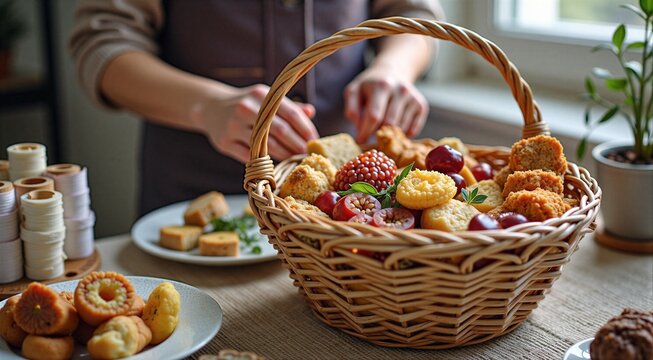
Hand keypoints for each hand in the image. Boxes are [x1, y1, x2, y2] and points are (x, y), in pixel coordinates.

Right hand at [198, 84, 317, 162]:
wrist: (209, 107)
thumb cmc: (246, 105)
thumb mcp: (265, 98)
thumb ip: (288, 106)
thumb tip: (311, 112)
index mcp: (261, 94)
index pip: (291, 113)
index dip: (306, 129)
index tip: (315, 141)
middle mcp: (247, 108)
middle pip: (281, 131)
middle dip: (298, 145)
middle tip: (308, 155)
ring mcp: (234, 125)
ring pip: (266, 146)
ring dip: (285, 156)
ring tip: (295, 161)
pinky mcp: (224, 142)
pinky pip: (250, 157)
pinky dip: (265, 163)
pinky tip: (275, 165)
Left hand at [344, 66, 427, 143]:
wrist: (393, 72)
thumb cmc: (370, 86)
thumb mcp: (354, 91)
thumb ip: (352, 109)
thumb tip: (360, 129)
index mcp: (382, 86)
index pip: (374, 116)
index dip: (365, 132)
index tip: (360, 141)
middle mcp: (401, 90)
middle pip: (389, 124)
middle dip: (377, 133)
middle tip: (370, 134)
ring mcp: (413, 98)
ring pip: (400, 129)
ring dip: (389, 133)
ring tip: (381, 127)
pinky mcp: (422, 106)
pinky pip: (412, 130)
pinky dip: (402, 134)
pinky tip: (394, 126)